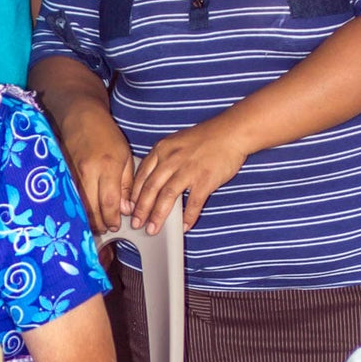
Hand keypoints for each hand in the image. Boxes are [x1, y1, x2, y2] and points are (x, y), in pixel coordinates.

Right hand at [59, 101, 134, 233]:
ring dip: (87, 218)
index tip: (116, 225)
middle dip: (100, 223)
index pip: (109, 202)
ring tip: (96, 223)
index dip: (112, 218)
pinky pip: (69, 197)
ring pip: (78, 205)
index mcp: (107, 166)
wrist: (80, 117)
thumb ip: (126, 184)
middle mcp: (88, 172)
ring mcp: (72, 174)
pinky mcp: (62, 174)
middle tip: (107, 227)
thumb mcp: (125, 156)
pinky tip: (83, 213)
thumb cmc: (106, 134)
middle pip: (91, 208)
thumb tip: (124, 209)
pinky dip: (77, 208)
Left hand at [129, 114, 248, 232]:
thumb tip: (151, 181)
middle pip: (150, 189)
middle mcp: (171, 160)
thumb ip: (162, 159)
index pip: (141, 176)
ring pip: (167, 197)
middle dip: (141, 209)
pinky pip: (193, 203)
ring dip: (158, 215)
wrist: (231, 132)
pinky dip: (188, 217)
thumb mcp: (175, 142)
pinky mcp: (205, 180)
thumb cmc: (205, 137)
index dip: (133, 195)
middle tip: (136, 223)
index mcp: (161, 150)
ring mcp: (188, 170)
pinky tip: (184, 226)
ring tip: (152, 229)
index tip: (128, 208)